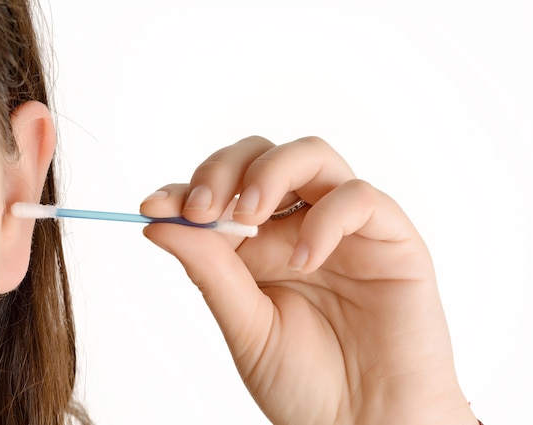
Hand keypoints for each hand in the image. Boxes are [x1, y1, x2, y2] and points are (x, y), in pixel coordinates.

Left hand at [141, 136, 476, 424]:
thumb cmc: (307, 385)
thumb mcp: (245, 327)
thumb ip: (210, 271)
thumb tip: (160, 222)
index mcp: (260, 247)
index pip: (221, 190)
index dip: (185, 188)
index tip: (154, 206)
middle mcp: (299, 227)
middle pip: (261, 156)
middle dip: (224, 169)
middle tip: (203, 206)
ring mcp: (344, 228)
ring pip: (311, 155)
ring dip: (271, 172)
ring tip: (250, 213)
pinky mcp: (390, 237)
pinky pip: (359, 198)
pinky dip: (326, 218)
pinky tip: (305, 260)